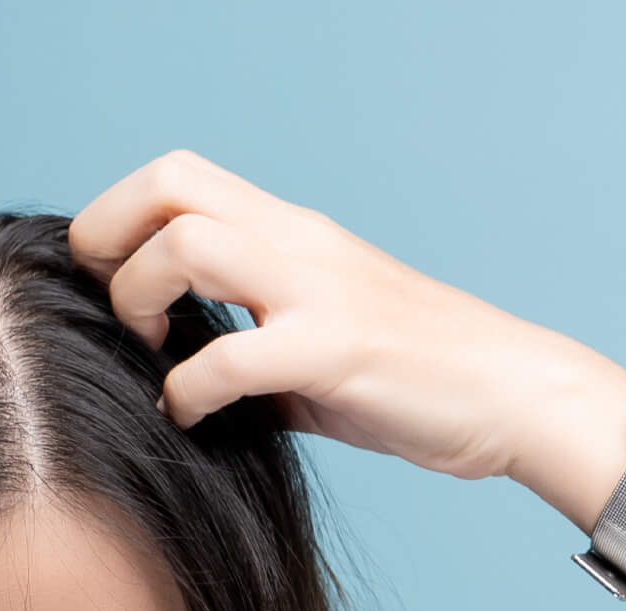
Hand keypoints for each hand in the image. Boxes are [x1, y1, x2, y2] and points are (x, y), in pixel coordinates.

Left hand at [67, 149, 625, 483]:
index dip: (118, 221)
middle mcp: (299, 244)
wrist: (515, 396)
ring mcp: (319, 291)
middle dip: (110, 241)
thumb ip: (246, 344)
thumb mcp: (315, 344)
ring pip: (189, 244)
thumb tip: (177, 381)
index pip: (175, 177)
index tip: (112, 289)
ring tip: (151, 355)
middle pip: (168, 184)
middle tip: (114, 311)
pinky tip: (191, 417)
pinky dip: (188, 390)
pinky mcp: (338, 350)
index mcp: (290, 232)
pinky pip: (231, 357)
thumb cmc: (415, 379)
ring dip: (142, 300)